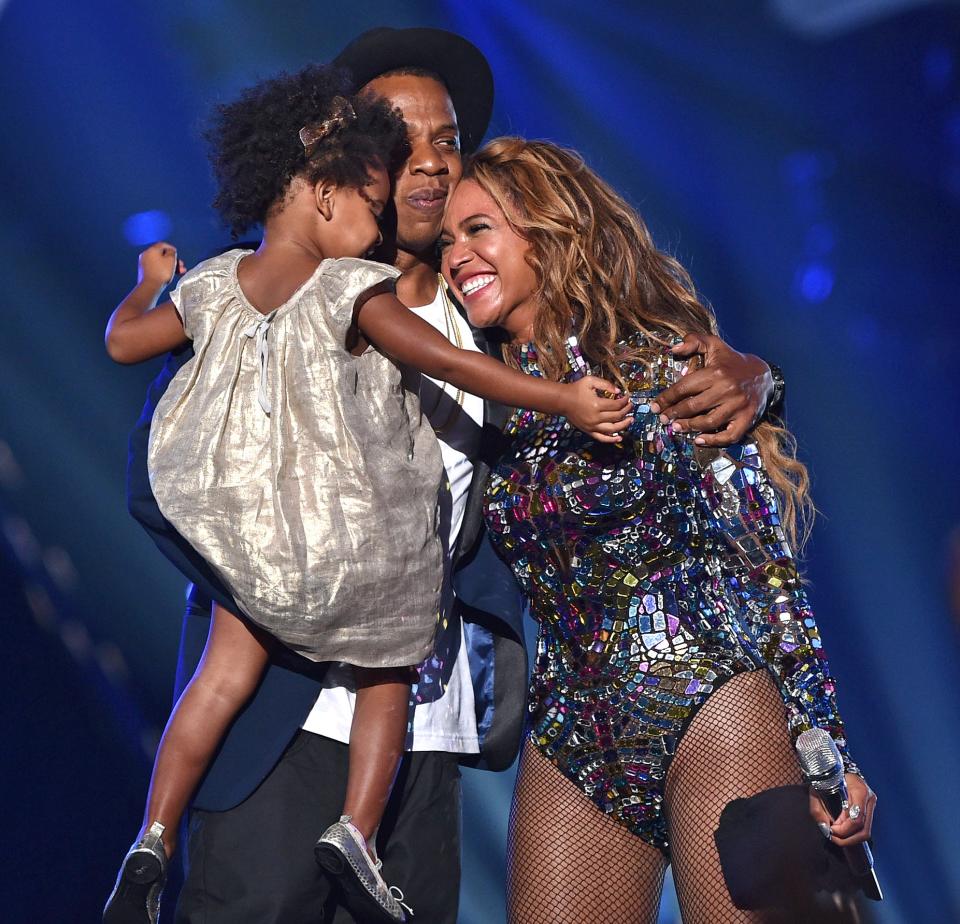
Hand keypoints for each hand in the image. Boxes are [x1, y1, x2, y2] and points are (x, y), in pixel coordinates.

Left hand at [137, 241, 184, 292]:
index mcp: (152, 250)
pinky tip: (169, 275)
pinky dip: (162, 270)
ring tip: (179, 272)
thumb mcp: (171, 260)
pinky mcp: (144, 271)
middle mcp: (146, 254)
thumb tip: (171, 251)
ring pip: (159, 262)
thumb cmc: (161, 273)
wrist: (150, 286)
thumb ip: (172, 253)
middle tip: (180, 265)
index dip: (171, 248)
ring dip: (169, 266)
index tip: (176, 252)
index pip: (163, 245)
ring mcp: (144, 263)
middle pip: (161, 254)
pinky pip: (155, 268)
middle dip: (172, 260)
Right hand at [563, 375, 632, 443]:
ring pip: (612, 429)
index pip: (617, 405)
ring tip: (630, 420)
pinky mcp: (588, 430)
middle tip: (630, 406)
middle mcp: (595, 417)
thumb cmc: (576, 389)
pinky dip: (611, 439)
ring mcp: (592, 426)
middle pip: (617, 416)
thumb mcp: (590, 381)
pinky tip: (619, 437)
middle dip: (626, 410)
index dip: (624, 401)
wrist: (562, 400)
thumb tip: (619, 391)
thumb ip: (605, 384)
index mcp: (596, 404)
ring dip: (624, 425)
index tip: (627, 397)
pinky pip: (602, 438)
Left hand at [648, 333, 772, 446]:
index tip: (655, 406)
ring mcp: (738, 406)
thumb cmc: (732, 361)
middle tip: (663, 419)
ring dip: (689, 427)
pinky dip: (713, 441)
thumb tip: (673, 349)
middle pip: (694, 406)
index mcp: (716, 373)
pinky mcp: (747, 419)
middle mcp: (727, 389)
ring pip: (708, 422)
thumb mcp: (714, 345)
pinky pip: (729, 435)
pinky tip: (699, 440)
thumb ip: (693, 341)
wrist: (764, 374)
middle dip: (674, 414)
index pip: (684, 387)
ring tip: (676, 427)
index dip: (667, 398)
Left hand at [808, 774, 876, 847]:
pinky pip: (863, 828)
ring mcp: (870, 805)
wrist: (835, 767)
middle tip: (832, 837)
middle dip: (847, 838)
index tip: (831, 830)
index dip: (844, 829)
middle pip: (863, 829)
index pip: (857, 818)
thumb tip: (824, 827)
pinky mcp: (868, 810)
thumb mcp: (817, 789)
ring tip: (835, 835)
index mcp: (859, 790)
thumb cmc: (827, 777)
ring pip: (865, 831)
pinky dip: (852, 833)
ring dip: (850, 838)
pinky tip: (840, 830)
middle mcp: (869, 798)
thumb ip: (817, 809)